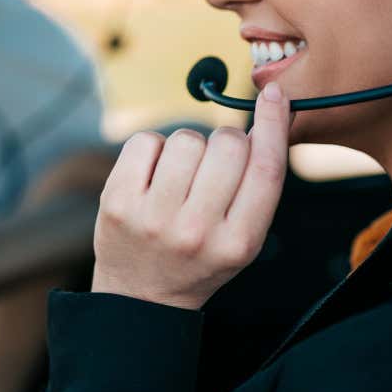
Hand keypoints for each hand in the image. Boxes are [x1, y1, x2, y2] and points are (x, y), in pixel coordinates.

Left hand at [92, 83, 290, 309]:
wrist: (140, 297)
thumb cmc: (200, 257)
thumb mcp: (243, 237)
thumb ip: (258, 185)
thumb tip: (271, 110)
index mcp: (238, 242)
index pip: (266, 169)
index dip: (273, 125)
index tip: (274, 95)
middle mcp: (196, 232)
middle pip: (228, 145)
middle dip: (227, 142)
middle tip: (214, 166)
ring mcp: (153, 218)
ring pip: (187, 139)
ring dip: (188, 147)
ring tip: (180, 177)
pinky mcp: (117, 202)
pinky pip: (146, 141)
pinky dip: (153, 148)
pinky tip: (153, 175)